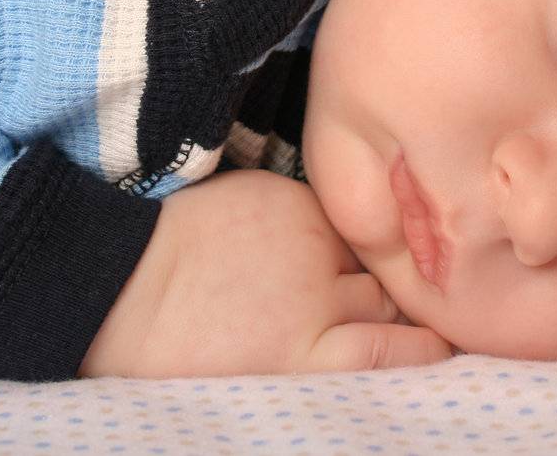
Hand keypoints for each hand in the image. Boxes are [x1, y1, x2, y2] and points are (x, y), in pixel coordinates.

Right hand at [78, 169, 454, 377]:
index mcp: (295, 204)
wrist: (115, 295)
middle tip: (425, 287)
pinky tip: (441, 350)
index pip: (362, 223)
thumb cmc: (161, 255)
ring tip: (438, 319)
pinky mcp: (305, 352)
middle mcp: (315, 245)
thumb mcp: (235, 204)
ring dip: (406, 310)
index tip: (397, 252)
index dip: (378, 243)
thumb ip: (288, 217)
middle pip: (381, 261)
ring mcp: (314, 300)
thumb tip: (325, 235)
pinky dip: (418, 348)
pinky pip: (383, 349)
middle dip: (396, 275)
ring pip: (387, 301)